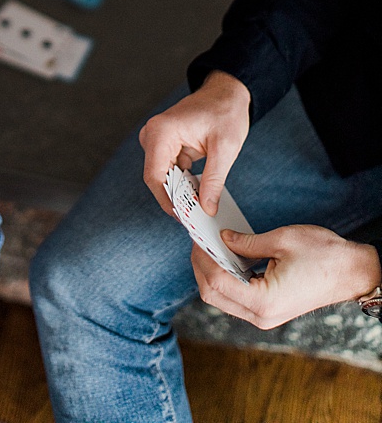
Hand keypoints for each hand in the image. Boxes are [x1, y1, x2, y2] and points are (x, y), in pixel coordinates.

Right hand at [140, 71, 249, 215]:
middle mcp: (152, 135)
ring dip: (179, 191)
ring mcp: (156, 140)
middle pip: (156, 177)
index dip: (167, 200)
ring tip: (199, 206)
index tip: (183, 217)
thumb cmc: (225, 114)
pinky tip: (198, 192)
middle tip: (194, 217)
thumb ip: (214, 180)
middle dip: (174, 198)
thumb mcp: (225, 149)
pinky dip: (182, 182)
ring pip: (162, 176)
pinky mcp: (164, 144)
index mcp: (161, 133)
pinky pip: (169, 169)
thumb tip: (206, 207)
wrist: (226, 94)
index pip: (155, 176)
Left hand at [193, 225, 381, 329]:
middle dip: (201, 266)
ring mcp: (264, 316)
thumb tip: (221, 238)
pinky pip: (235, 297)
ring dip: (211, 272)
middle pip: (212, 294)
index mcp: (264, 301)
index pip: (216, 281)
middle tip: (199, 240)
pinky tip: (224, 257)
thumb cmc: (325, 256)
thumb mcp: (282, 240)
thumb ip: (245, 242)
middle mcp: (261, 315)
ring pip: (221, 298)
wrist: (355, 273)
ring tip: (209, 246)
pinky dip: (225, 277)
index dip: (202, 257)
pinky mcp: (268, 310)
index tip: (197, 237)